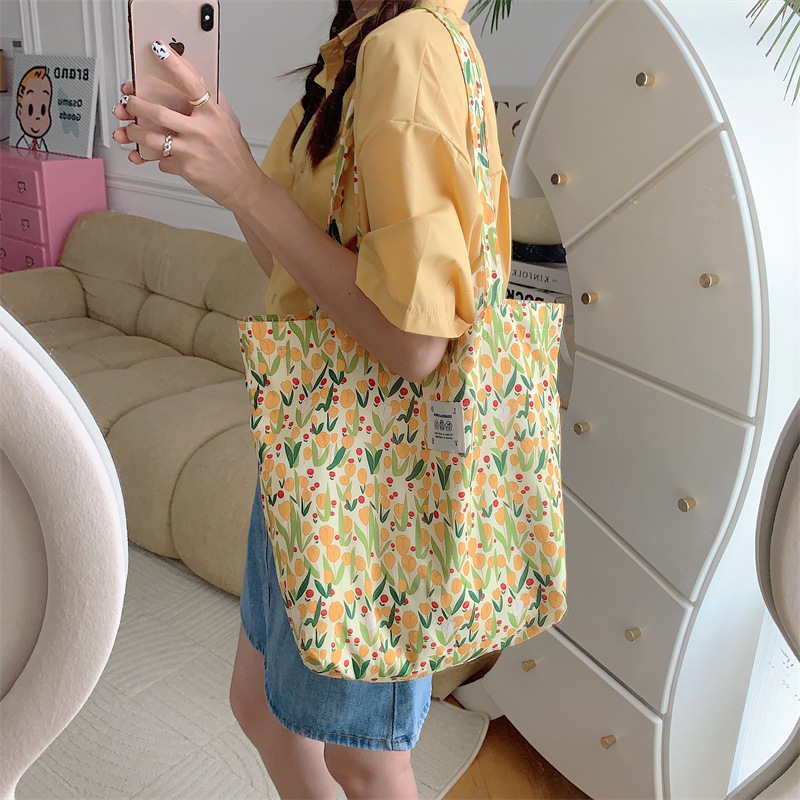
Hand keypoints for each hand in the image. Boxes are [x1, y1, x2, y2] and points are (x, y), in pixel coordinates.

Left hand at [112, 43, 262, 209]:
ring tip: (129, 130)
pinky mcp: (184, 169)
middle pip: (158, 112)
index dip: (173, 65)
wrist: (243, 186)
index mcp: (212, 115)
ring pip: (151, 137)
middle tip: (128, 102)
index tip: (159, 50)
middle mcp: (200, 131)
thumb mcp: (229, 124)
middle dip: (136, 106)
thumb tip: (197, 84)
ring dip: (134, 133)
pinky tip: (159, 157)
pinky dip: (158, 159)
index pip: (191, 84)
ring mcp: (191, 151)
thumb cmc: (235, 156)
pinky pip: (161, 161)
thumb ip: (212, 105)